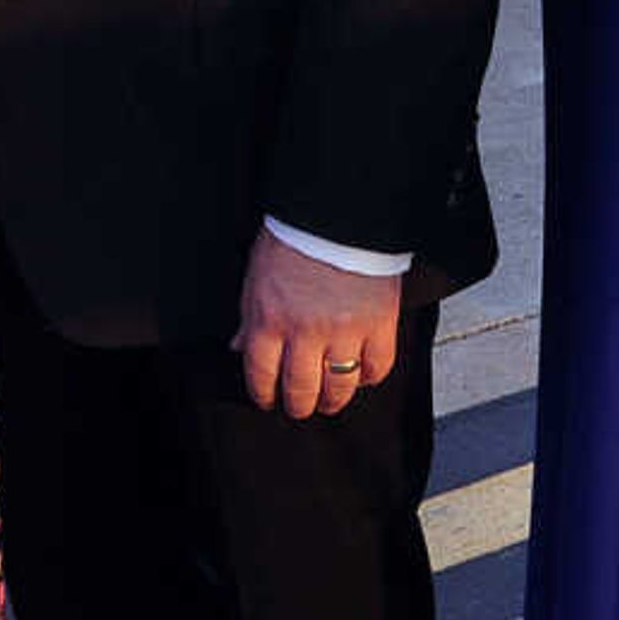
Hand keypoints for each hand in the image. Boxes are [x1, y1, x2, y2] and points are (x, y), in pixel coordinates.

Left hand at [237, 230, 404, 418]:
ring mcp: (345, 331)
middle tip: (300, 406)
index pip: (261, 376)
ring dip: (332, 401)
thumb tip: (239, 348)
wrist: (338, 213)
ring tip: (329, 401)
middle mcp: (305, 332)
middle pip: (300, 391)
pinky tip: (359, 374)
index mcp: (269, 320)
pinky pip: (376, 368)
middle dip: (298, 406)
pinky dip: (367, 377)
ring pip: (338, 388)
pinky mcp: (379, 325)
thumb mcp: (256, 276)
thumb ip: (249, 317)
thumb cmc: (293, 240)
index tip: (267, 400)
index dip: (263, 395)